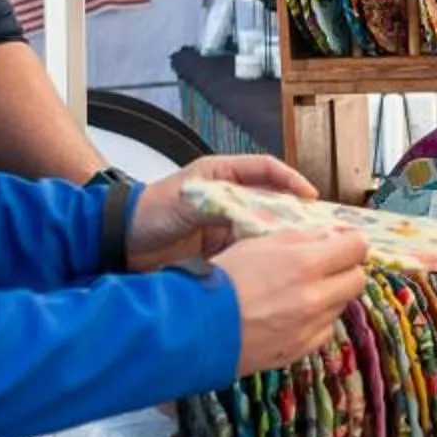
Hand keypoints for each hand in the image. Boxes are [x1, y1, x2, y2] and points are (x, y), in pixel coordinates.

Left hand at [128, 153, 317, 270]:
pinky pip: (248, 250)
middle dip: (294, 212)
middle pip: (271, 200)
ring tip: (303, 248)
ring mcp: (225, 224)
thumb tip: (254, 214)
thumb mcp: (188, 199)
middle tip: (318, 227)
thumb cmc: (148, 211)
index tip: (310, 196)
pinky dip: (262, 257)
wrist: (119, 244)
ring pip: (262, 227)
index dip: (291, 180)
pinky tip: (276, 266)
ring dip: (280, 237)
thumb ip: (220, 203)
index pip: (266, 169)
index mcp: (222, 174)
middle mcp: (228, 197)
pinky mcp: (219, 250)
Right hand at [214, 232, 370, 376]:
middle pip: (357, 280)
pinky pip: (323, 331)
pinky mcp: (300, 350)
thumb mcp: (259, 244)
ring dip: (329, 296)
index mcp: (307, 264)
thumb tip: (330, 238)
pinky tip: (291, 316)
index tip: (342, 244)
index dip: (351, 244)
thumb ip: (300, 239)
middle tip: (324, 268)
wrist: (195, 328)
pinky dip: (315, 322)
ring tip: (299, 293)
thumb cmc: (223, 278)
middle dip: (345, 270)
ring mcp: (310, 328)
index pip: (357, 249)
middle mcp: (316, 298)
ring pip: (340, 306)